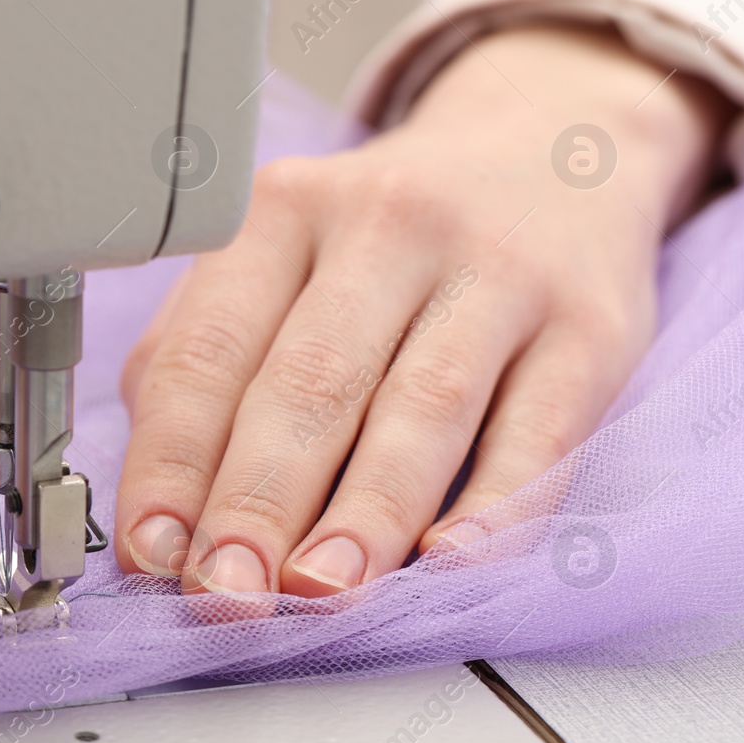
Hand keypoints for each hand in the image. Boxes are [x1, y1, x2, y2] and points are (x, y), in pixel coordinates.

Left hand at [115, 25, 728, 595]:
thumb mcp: (280, 260)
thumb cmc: (384, 243)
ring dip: (365, 514)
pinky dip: (495, 505)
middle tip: (226, 591)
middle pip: (309, 381)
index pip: (209, 351)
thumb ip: (207, 362)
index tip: (151, 551)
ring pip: (422, 407)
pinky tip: (452, 559)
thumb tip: (159, 506)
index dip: (171, 460)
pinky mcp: (591, 325)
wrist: (550, 151)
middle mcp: (386, 228)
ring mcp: (497, 270)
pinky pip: (540, 429)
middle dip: (257, 500)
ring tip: (321, 590)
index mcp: (284, 214)